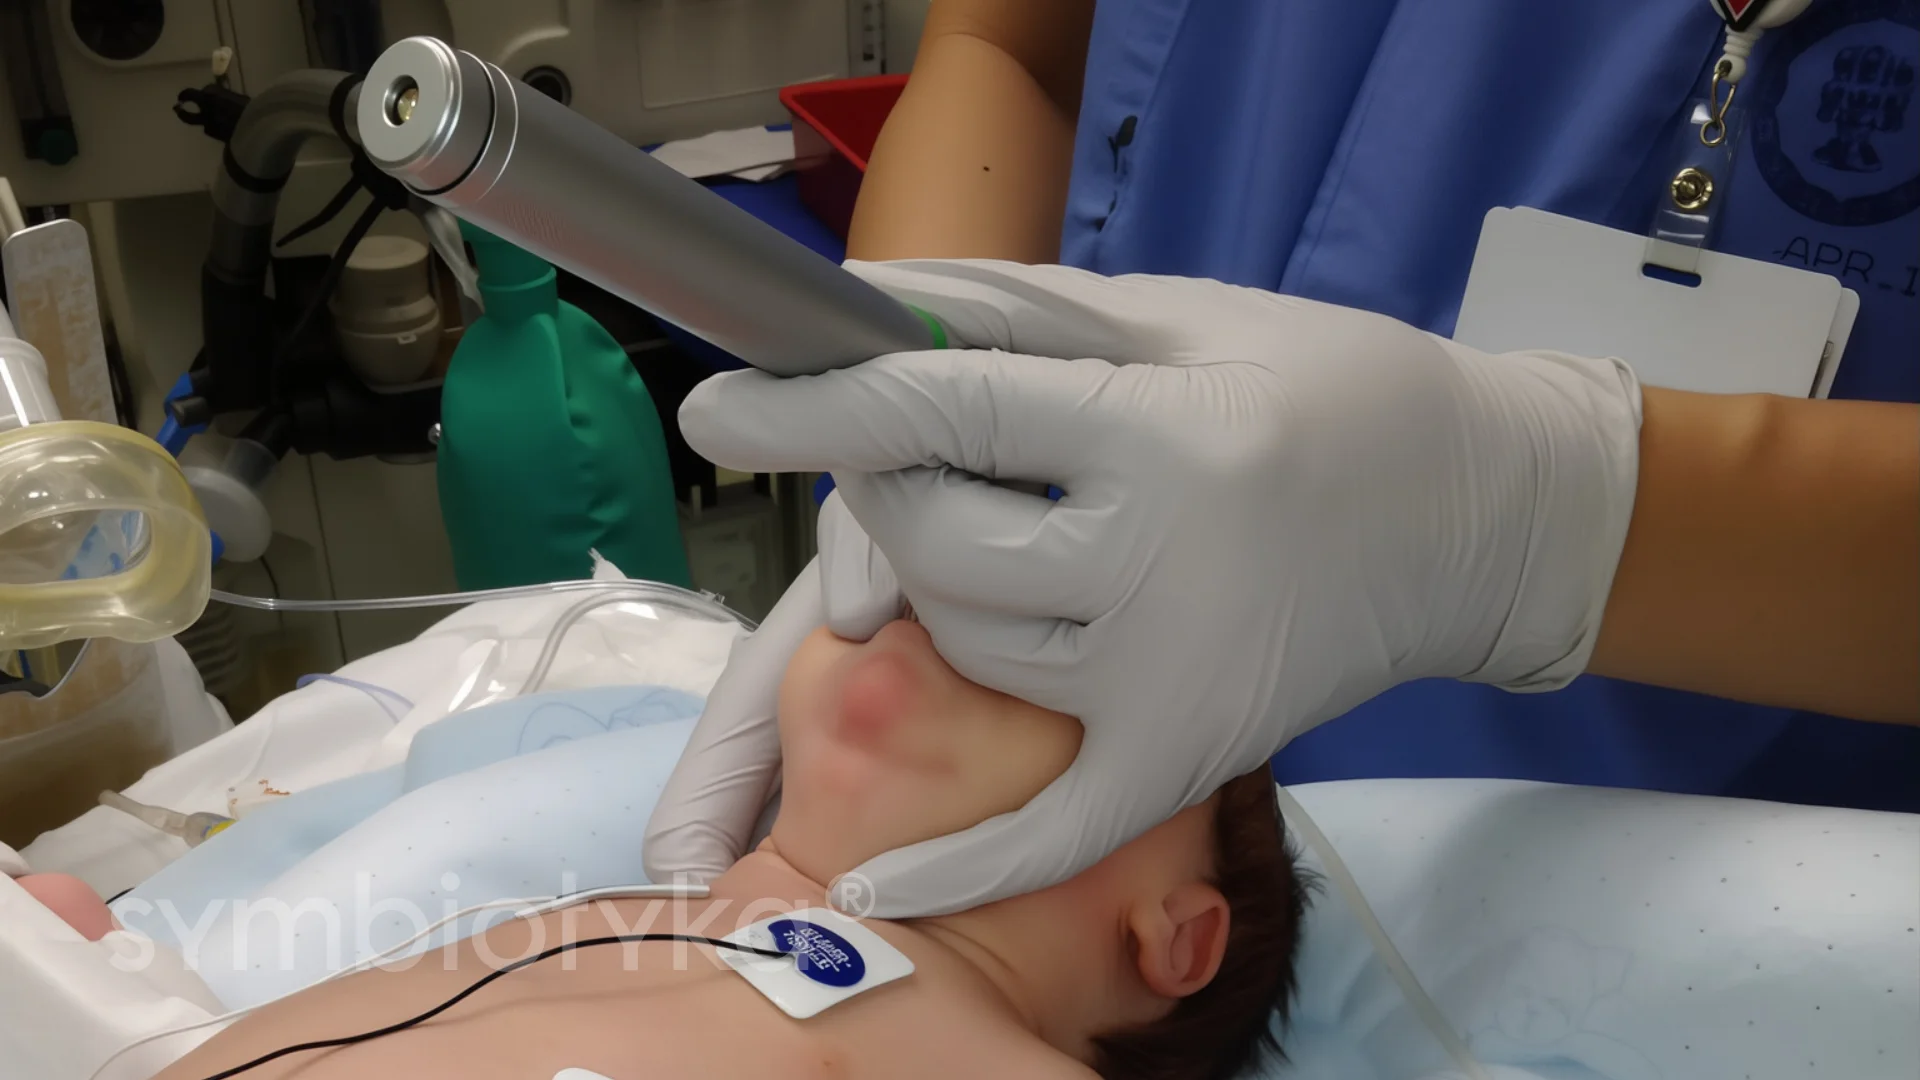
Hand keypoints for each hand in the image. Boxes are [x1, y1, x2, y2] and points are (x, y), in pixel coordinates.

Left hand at [678, 260, 1644, 915]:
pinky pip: (1049, 828)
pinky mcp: (1189, 755)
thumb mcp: (1187, 319)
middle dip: (891, 487)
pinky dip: (958, 863)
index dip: (820, 404)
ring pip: (964, 645)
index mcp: (1164, 432)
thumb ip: (1021, 315)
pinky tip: (875, 887)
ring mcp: (1172, 677)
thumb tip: (869, 304)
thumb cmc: (1334, 390)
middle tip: (911, 449)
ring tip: (992, 536)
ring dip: (935, 587)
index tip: (721, 403)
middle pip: (936, 540)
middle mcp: (1161, 562)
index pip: (945, 415)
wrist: (1479, 514)